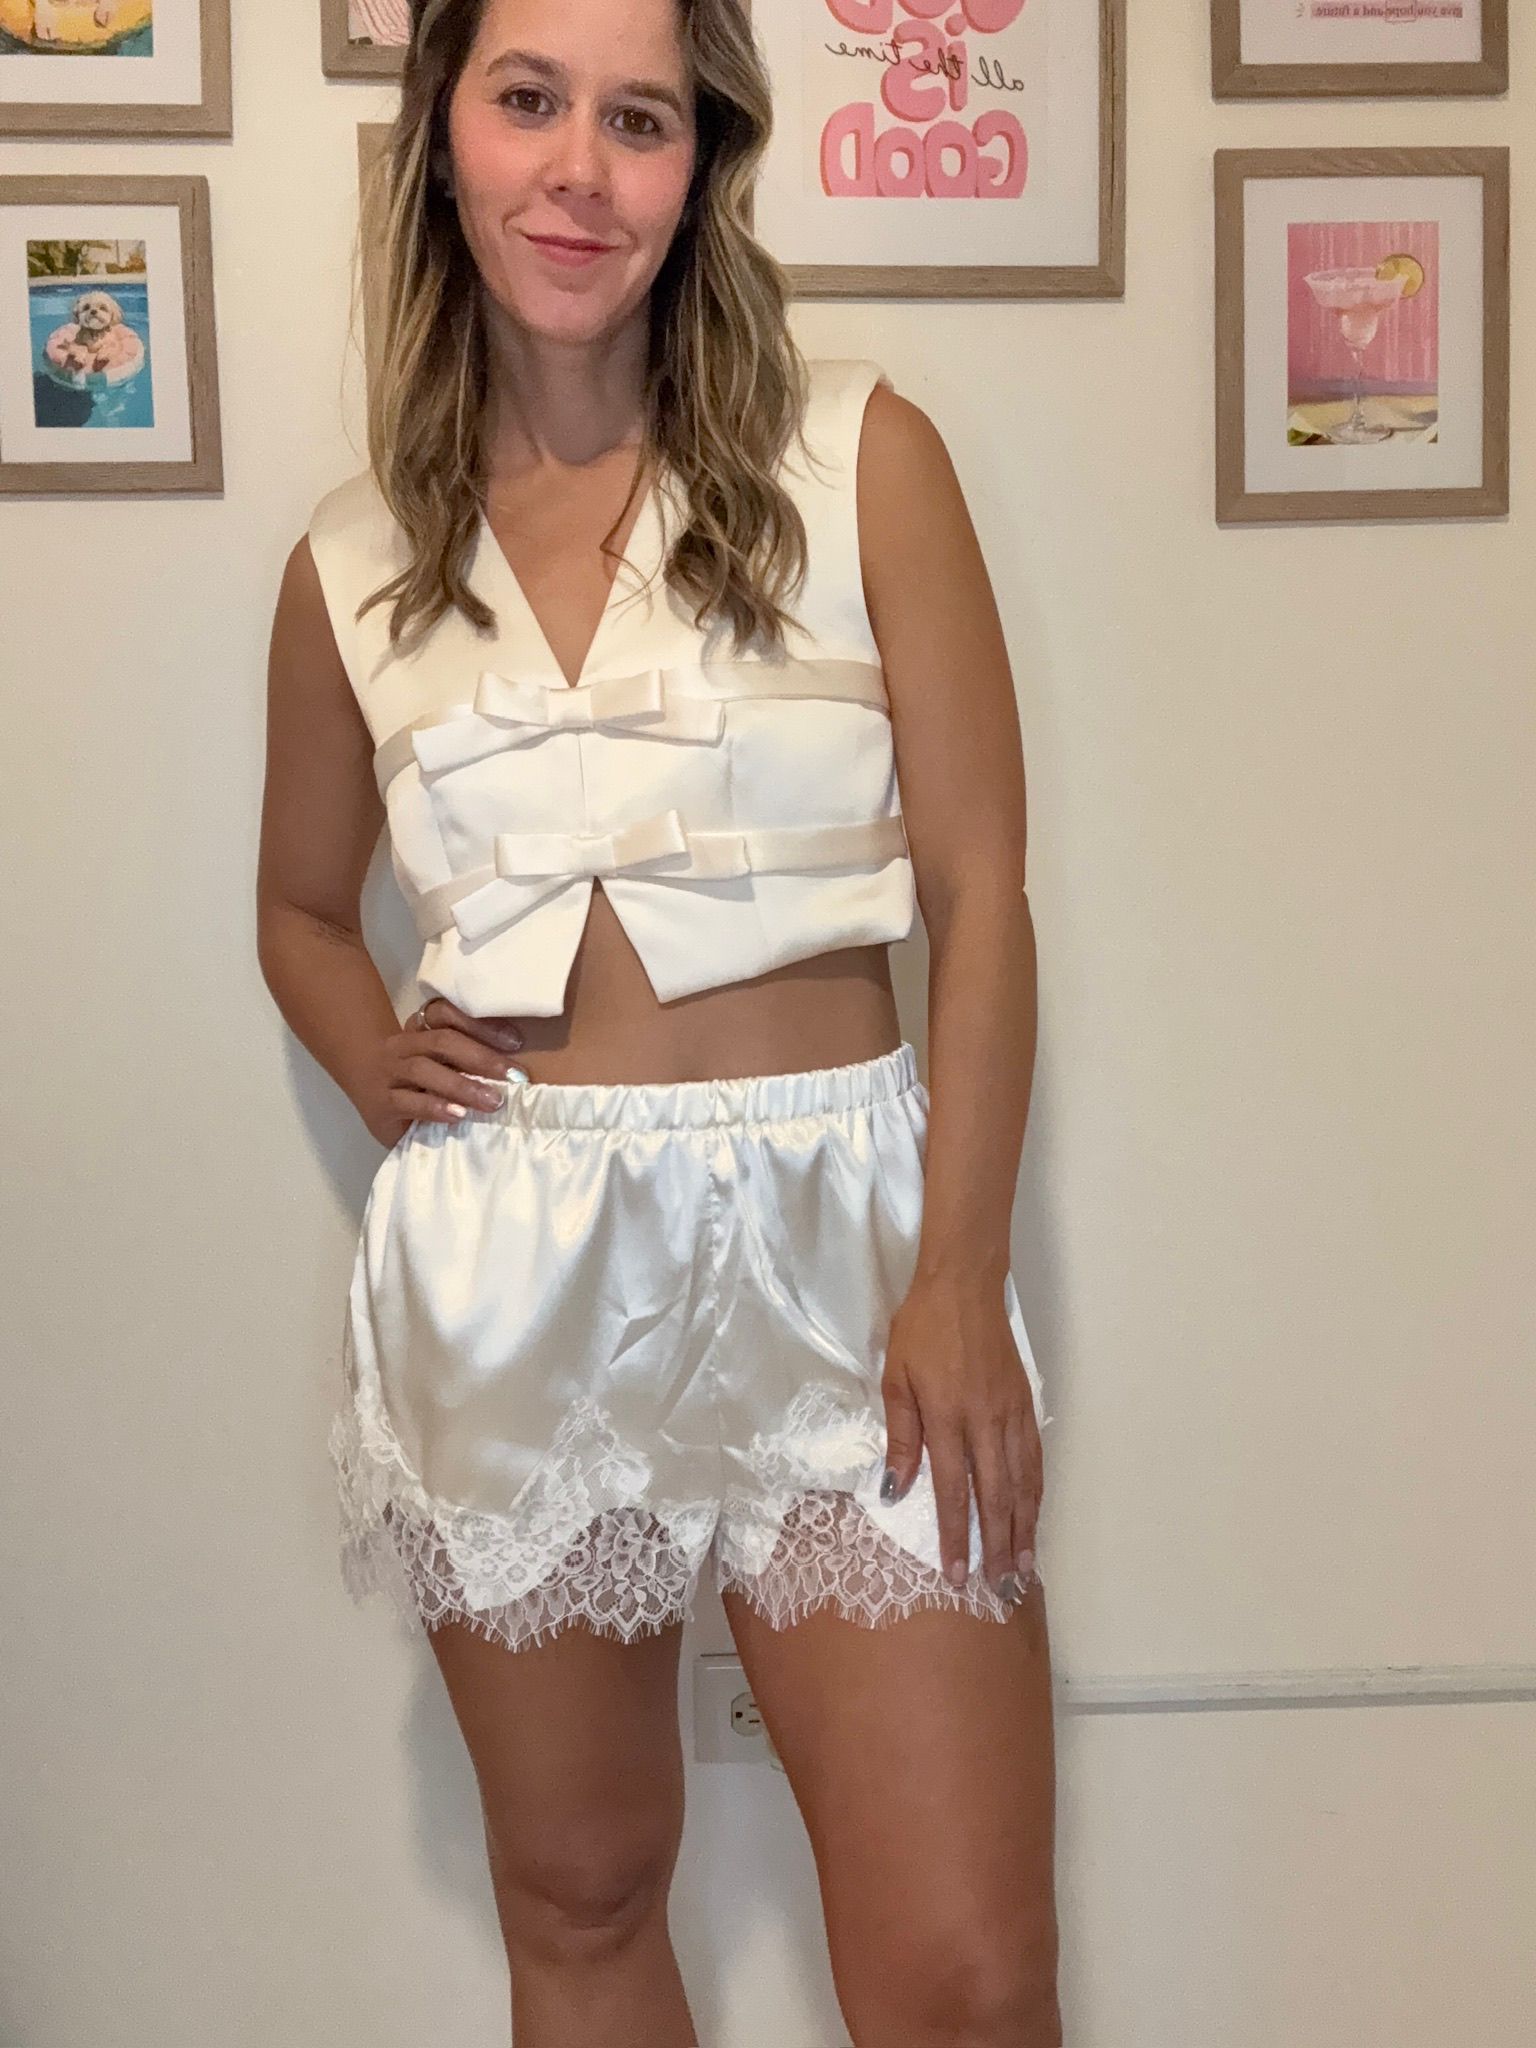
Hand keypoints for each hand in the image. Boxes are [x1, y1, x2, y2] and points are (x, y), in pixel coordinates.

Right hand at [361, 997, 527, 1147]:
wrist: (364, 1091)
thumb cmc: (415, 1079)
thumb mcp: (440, 1062)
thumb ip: (465, 1060)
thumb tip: (514, 1072)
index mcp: (419, 1029)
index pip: (446, 1014)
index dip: (481, 1025)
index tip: (516, 1042)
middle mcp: (401, 1045)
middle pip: (441, 1041)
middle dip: (482, 1057)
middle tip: (514, 1076)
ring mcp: (388, 1073)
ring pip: (423, 1070)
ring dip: (462, 1085)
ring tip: (492, 1101)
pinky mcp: (379, 1104)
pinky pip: (406, 1102)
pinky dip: (434, 1108)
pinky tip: (458, 1116)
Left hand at [878, 1267, 1042, 1603]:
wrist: (963, 1287)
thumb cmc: (920, 1331)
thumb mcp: (895, 1379)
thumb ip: (901, 1437)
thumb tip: (896, 1491)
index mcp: (948, 1418)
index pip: (955, 1490)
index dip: (957, 1536)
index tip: (957, 1573)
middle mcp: (986, 1422)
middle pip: (997, 1496)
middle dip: (999, 1546)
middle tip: (1002, 1587)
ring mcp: (1011, 1414)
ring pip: (1023, 1482)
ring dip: (1025, 1527)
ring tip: (1024, 1566)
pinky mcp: (1025, 1403)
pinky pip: (1034, 1457)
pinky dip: (1036, 1491)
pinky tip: (1034, 1514)